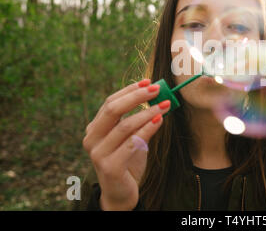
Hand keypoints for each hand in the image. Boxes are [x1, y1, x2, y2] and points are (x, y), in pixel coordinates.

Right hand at [82, 79, 169, 209]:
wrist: (121, 193)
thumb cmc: (127, 162)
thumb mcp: (131, 137)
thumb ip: (138, 120)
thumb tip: (157, 97)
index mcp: (95, 128)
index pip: (110, 102)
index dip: (129, 91)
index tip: (148, 81)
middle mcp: (91, 139)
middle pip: (113, 109)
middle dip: (137, 97)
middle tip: (157, 89)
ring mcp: (98, 153)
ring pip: (124, 126)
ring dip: (147, 113)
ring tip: (165, 105)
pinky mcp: (110, 167)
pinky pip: (132, 143)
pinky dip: (147, 130)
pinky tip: (160, 121)